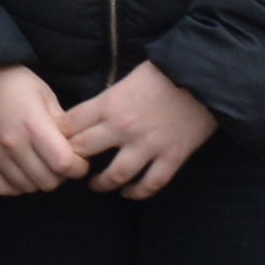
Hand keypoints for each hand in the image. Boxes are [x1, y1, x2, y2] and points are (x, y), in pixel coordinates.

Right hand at [0, 62, 85, 197]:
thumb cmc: (14, 82)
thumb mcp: (46, 95)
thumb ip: (62, 124)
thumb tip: (77, 148)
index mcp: (33, 126)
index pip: (64, 164)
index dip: (78, 167)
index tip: (80, 160)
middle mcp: (13, 144)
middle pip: (48, 181)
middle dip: (61, 175)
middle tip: (60, 162)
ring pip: (28, 188)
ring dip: (39, 181)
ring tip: (41, 165)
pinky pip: (3, 188)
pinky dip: (17, 186)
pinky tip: (22, 173)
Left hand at [60, 61, 218, 200]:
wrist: (207, 76)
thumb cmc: (167, 71)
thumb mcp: (128, 78)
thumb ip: (108, 98)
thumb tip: (89, 115)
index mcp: (109, 103)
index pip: (69, 125)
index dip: (58, 135)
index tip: (57, 142)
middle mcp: (123, 127)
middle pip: (83, 151)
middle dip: (72, 161)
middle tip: (69, 167)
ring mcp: (148, 145)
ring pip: (114, 176)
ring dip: (100, 184)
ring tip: (95, 185)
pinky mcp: (172, 156)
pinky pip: (150, 184)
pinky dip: (137, 193)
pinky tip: (128, 193)